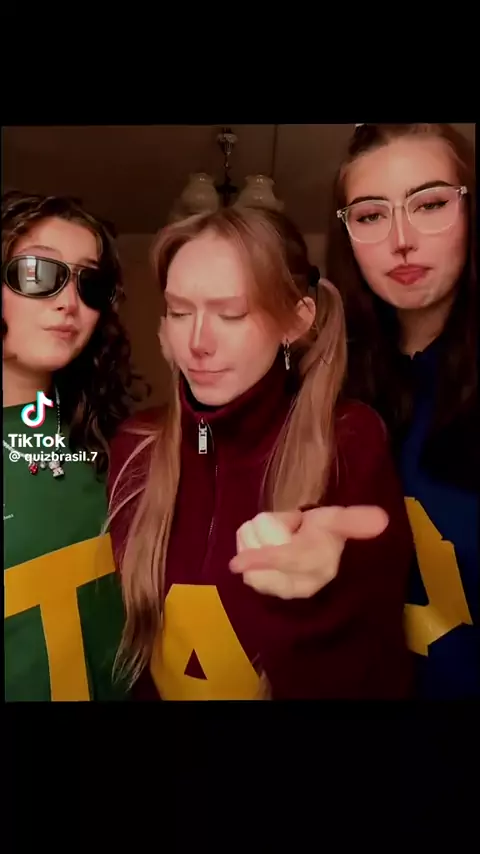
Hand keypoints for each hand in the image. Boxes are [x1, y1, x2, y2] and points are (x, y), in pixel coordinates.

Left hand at [230, 506, 388, 598]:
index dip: (263, 559)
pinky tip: (263, 546)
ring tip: (278, 535)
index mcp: (318, 567)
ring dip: (257, 534)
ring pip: (247, 551)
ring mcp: (276, 588)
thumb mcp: (337, 521)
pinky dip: (247, 544)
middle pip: (261, 551)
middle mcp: (296, 585)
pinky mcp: (259, 586)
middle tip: (290, 527)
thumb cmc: (323, 534)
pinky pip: (240, 558)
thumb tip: (382, 520)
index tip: (236, 564)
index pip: (286, 563)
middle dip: (270, 527)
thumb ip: (355, 520)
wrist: (314, 551)